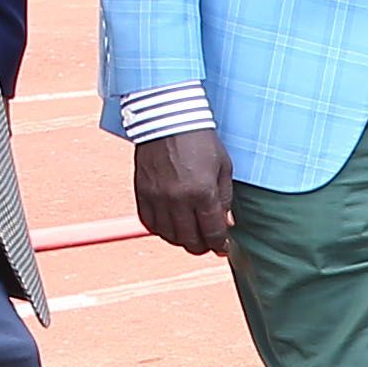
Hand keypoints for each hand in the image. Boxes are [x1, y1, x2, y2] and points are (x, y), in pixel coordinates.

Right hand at [131, 129, 235, 257]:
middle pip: (189, 240)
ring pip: (169, 236)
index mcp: (202, 192)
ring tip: (190, 235)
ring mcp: (157, 197)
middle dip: (202, 246)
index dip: (220, 245)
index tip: (223, 248)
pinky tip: (171, 225)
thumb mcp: (223, 167)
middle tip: (208, 244)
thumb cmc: (200, 139)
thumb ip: (225, 198)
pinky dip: (161, 230)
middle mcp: (178, 199)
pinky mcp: (142, 192)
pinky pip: (149, 223)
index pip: (212, 232)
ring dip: (181, 240)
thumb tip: (226, 224)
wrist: (167, 118)